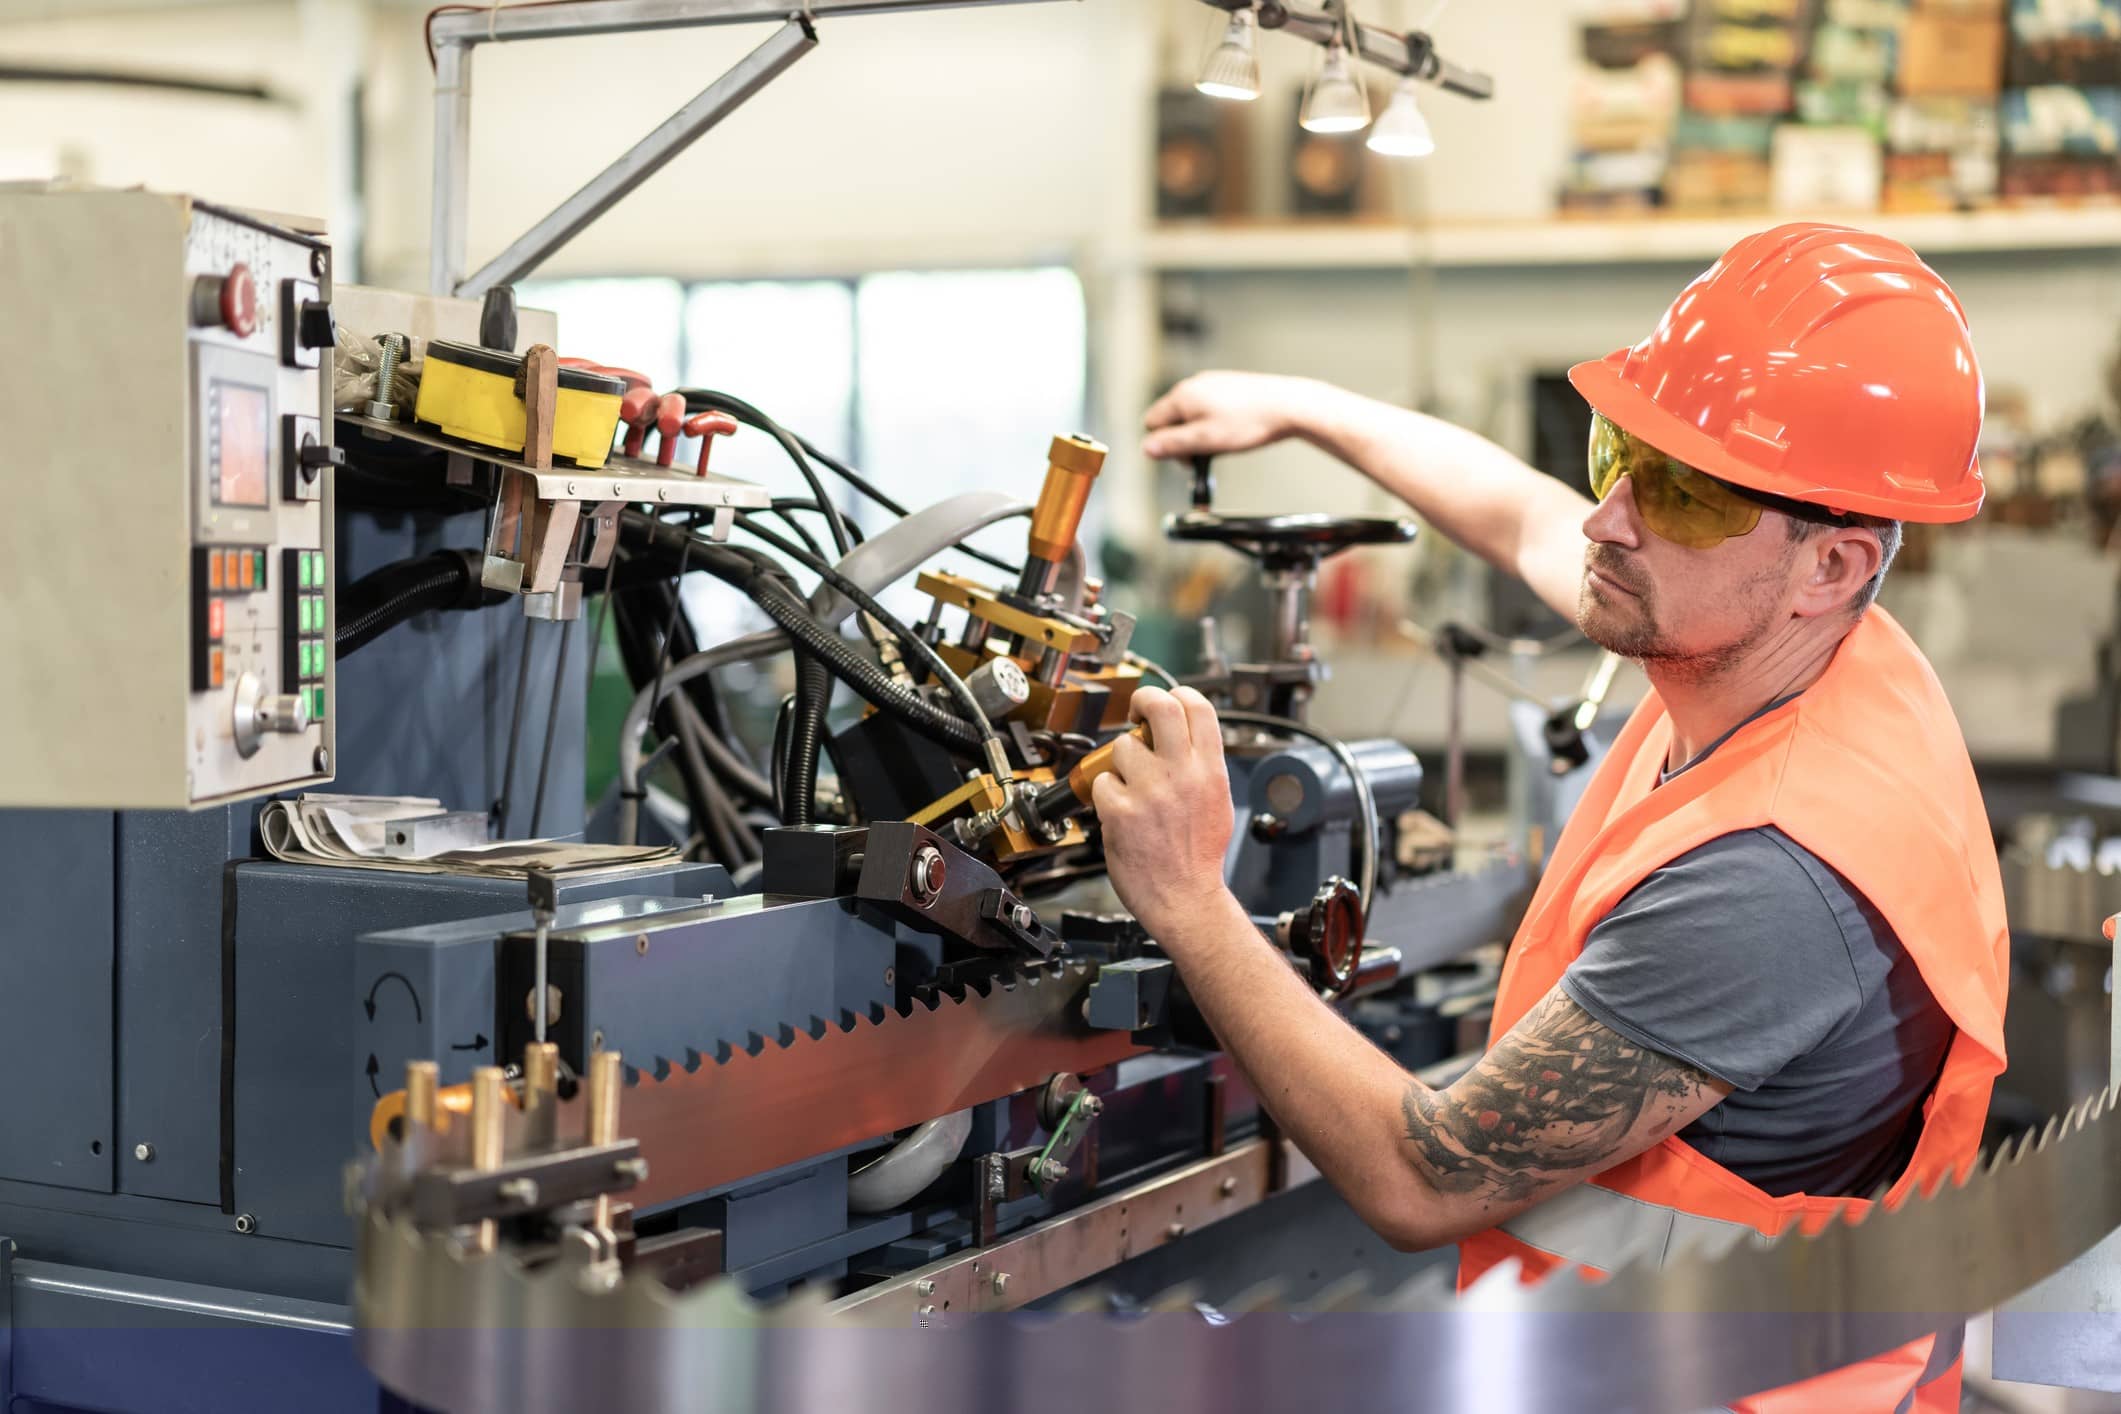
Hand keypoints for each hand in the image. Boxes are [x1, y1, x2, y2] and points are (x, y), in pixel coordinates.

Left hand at [1090, 686, 1235, 943]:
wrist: (1185, 900)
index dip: (1175, 693)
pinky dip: (1105, 794)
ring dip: (1119, 763)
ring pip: (1122, 746)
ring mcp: (1150, 792)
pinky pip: (1102, 782)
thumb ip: (1201, 764)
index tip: (1160, 703)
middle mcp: (1182, 775)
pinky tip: (1120, 812)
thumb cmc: (1198, 856)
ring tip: (1130, 786)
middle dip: (1142, 700)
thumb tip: (1183, 734)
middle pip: (1159, 705)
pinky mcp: (1121, 812)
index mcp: (1210, 770)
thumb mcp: (1218, 800)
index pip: (1198, 705)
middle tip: (1135, 714)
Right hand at [1142, 371, 1320, 462]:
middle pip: (1170, 419)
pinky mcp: (1226, 387)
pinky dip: (1214, 423)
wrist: (1288, 406)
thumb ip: (1173, 445)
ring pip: (1190, 415)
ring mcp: (1210, 384)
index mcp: (1182, 396)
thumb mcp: (1206, 441)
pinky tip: (1233, 430)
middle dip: (1182, 440)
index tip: (1187, 457)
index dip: (1165, 445)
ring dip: (1199, 433)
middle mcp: (1192, 385)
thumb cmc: (1250, 422)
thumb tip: (1146, 449)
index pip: (1151, 423)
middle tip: (1206, 453)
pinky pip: (1207, 409)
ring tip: (1223, 442)